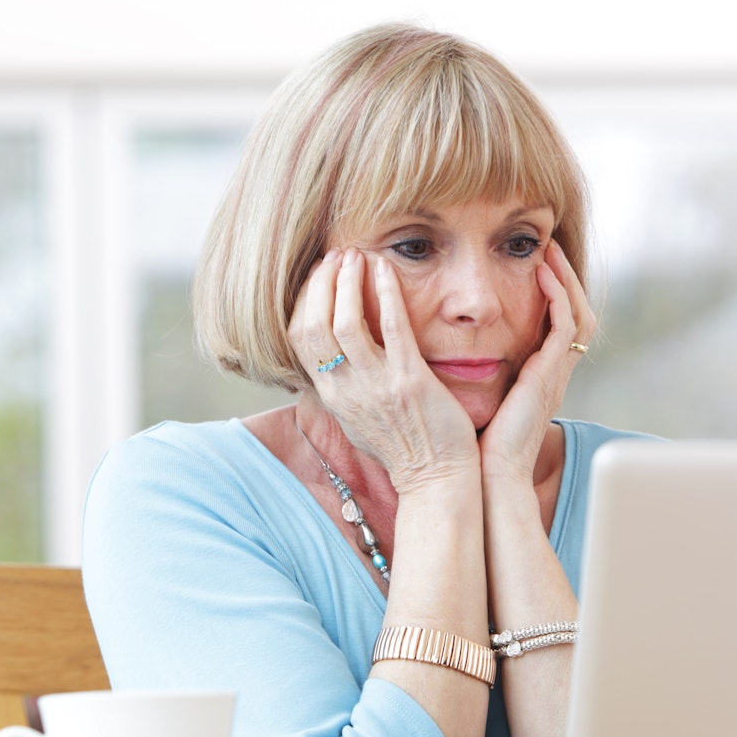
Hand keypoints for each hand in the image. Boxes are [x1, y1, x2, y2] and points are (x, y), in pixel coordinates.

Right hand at [289, 248, 478, 492]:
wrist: (436, 479)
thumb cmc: (404, 450)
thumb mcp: (358, 421)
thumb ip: (343, 389)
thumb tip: (332, 364)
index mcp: (332, 396)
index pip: (299, 339)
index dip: (305, 301)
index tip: (320, 277)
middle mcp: (346, 389)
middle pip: (314, 326)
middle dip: (322, 284)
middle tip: (337, 257)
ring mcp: (376, 385)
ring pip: (344, 323)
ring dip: (347, 282)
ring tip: (357, 256)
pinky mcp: (410, 381)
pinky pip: (392, 328)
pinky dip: (386, 293)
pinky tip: (386, 269)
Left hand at [478, 239, 594, 484]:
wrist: (485, 477)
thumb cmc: (471, 444)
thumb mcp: (473, 398)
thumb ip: (468, 373)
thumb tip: (438, 348)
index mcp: (537, 378)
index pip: (557, 326)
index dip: (552, 294)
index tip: (535, 265)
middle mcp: (552, 374)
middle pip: (576, 315)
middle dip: (565, 280)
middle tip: (549, 248)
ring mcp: (554, 376)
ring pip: (578, 315)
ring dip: (566, 281)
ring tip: (549, 253)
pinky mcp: (548, 377)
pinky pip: (565, 328)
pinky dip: (557, 298)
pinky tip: (542, 276)